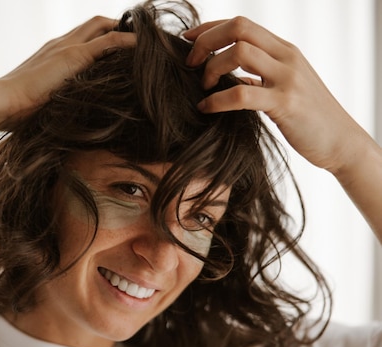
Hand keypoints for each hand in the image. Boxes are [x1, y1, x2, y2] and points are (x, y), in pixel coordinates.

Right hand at [0, 16, 135, 123]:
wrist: (2, 103)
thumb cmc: (17, 110)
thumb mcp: (42, 101)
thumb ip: (57, 98)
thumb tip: (69, 116)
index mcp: (53, 52)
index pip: (83, 35)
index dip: (103, 36)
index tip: (120, 50)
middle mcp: (61, 43)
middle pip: (95, 23)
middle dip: (118, 26)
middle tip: (139, 41)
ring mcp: (67, 47)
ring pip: (103, 26)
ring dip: (126, 30)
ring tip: (147, 41)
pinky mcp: (73, 56)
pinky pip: (109, 41)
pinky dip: (128, 41)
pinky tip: (144, 46)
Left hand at [183, 17, 366, 175]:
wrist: (341, 142)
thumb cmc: (307, 117)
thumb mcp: (282, 86)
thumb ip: (258, 75)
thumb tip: (227, 74)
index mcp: (283, 50)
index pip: (241, 23)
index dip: (210, 28)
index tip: (188, 41)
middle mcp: (286, 57)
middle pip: (238, 27)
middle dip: (206, 42)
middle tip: (190, 65)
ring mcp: (288, 78)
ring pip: (239, 52)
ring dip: (211, 68)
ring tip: (203, 88)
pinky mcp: (286, 104)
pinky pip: (241, 93)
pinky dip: (216, 99)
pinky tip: (206, 108)